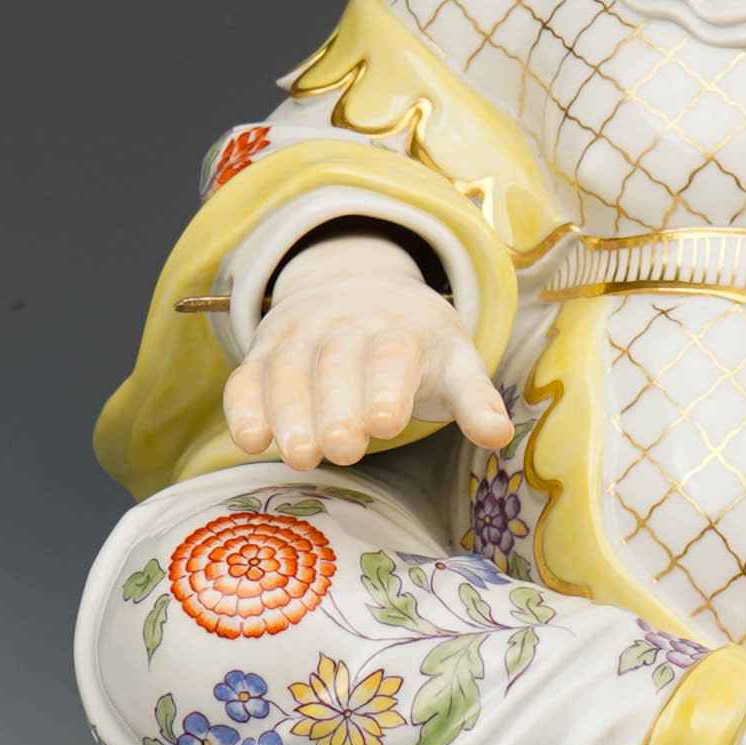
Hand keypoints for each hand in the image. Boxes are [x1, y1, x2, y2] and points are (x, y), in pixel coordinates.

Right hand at [222, 231, 513, 470]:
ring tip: (300, 457)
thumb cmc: (417, 344)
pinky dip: (245, 406)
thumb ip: (474, 399)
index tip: (387, 424)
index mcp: (401, 327)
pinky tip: (249, 442)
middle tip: (343, 451)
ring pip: (290, 370)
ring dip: (291, 413)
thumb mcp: (455, 362)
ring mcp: (301, 334)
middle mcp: (347, 324)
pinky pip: (248, 375)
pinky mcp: (265, 350)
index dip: (387, 387)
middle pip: (338, 364)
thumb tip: (500, 436)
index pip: (392, 354)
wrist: (361, 286)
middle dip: (338, 408)